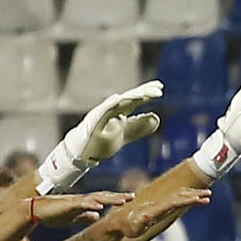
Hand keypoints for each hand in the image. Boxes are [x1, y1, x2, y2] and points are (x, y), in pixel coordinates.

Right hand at [48, 76, 164, 180]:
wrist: (80, 153)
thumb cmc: (101, 141)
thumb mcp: (126, 134)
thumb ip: (139, 127)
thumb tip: (156, 117)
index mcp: (118, 112)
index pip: (134, 99)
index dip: (146, 92)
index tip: (160, 87)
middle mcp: (110, 110)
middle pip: (128, 98)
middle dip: (143, 92)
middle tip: (158, 89)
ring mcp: (100, 116)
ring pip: (117, 103)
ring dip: (130, 97)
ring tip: (144, 94)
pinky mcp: (92, 124)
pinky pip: (100, 113)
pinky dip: (108, 105)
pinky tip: (117, 98)